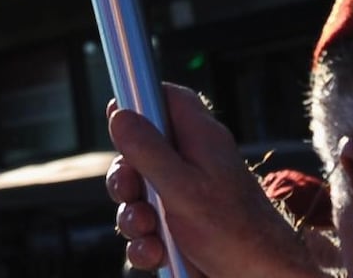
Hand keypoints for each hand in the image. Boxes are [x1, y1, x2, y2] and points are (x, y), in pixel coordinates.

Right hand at [107, 87, 319, 277]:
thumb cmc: (235, 233)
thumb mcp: (183, 187)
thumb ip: (148, 150)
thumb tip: (119, 113)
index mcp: (200, 140)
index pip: (169, 99)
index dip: (141, 100)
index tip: (117, 114)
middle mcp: (194, 164)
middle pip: (141, 151)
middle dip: (125, 176)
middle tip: (128, 190)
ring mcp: (187, 198)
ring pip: (140, 195)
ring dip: (132, 216)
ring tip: (147, 231)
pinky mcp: (182, 230)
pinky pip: (148, 228)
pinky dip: (144, 242)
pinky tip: (154, 253)